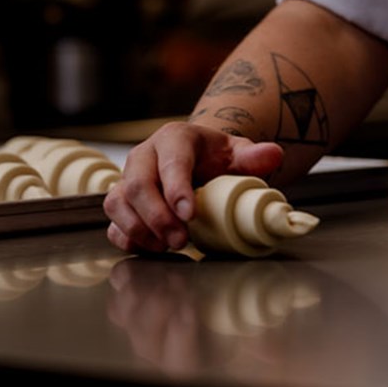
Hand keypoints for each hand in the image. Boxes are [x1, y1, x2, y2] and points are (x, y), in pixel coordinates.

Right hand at [103, 122, 282, 252]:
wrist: (197, 161)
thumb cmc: (217, 158)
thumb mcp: (237, 152)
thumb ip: (254, 156)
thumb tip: (274, 155)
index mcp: (174, 138)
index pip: (171, 161)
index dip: (176, 189)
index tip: (189, 215)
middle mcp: (145, 155)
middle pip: (137, 184)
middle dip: (157, 217)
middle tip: (180, 241)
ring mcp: (128, 178)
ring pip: (118, 203)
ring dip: (139, 230)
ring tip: (167, 247)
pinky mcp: (121, 200)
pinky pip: (113, 220)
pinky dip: (128, 238)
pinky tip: (152, 248)